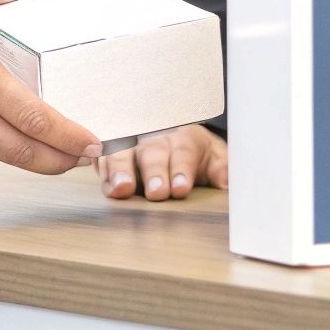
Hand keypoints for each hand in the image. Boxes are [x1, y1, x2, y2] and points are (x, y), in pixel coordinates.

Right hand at [96, 124, 227, 201]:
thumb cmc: (194, 152)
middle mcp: (155, 139)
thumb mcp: (213, 157)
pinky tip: (105, 186)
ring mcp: (131, 145)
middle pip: (153, 153)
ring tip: (121, 189)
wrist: (172, 136)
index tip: (181, 189)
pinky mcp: (112, 154)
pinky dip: (102, 172)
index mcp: (184, 138)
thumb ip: (221, 168)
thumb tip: (226, 181)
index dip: (181, 170)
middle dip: (154, 173)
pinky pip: (103, 159)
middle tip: (156, 193)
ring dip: (121, 171)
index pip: (183, 152)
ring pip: (123, 153)